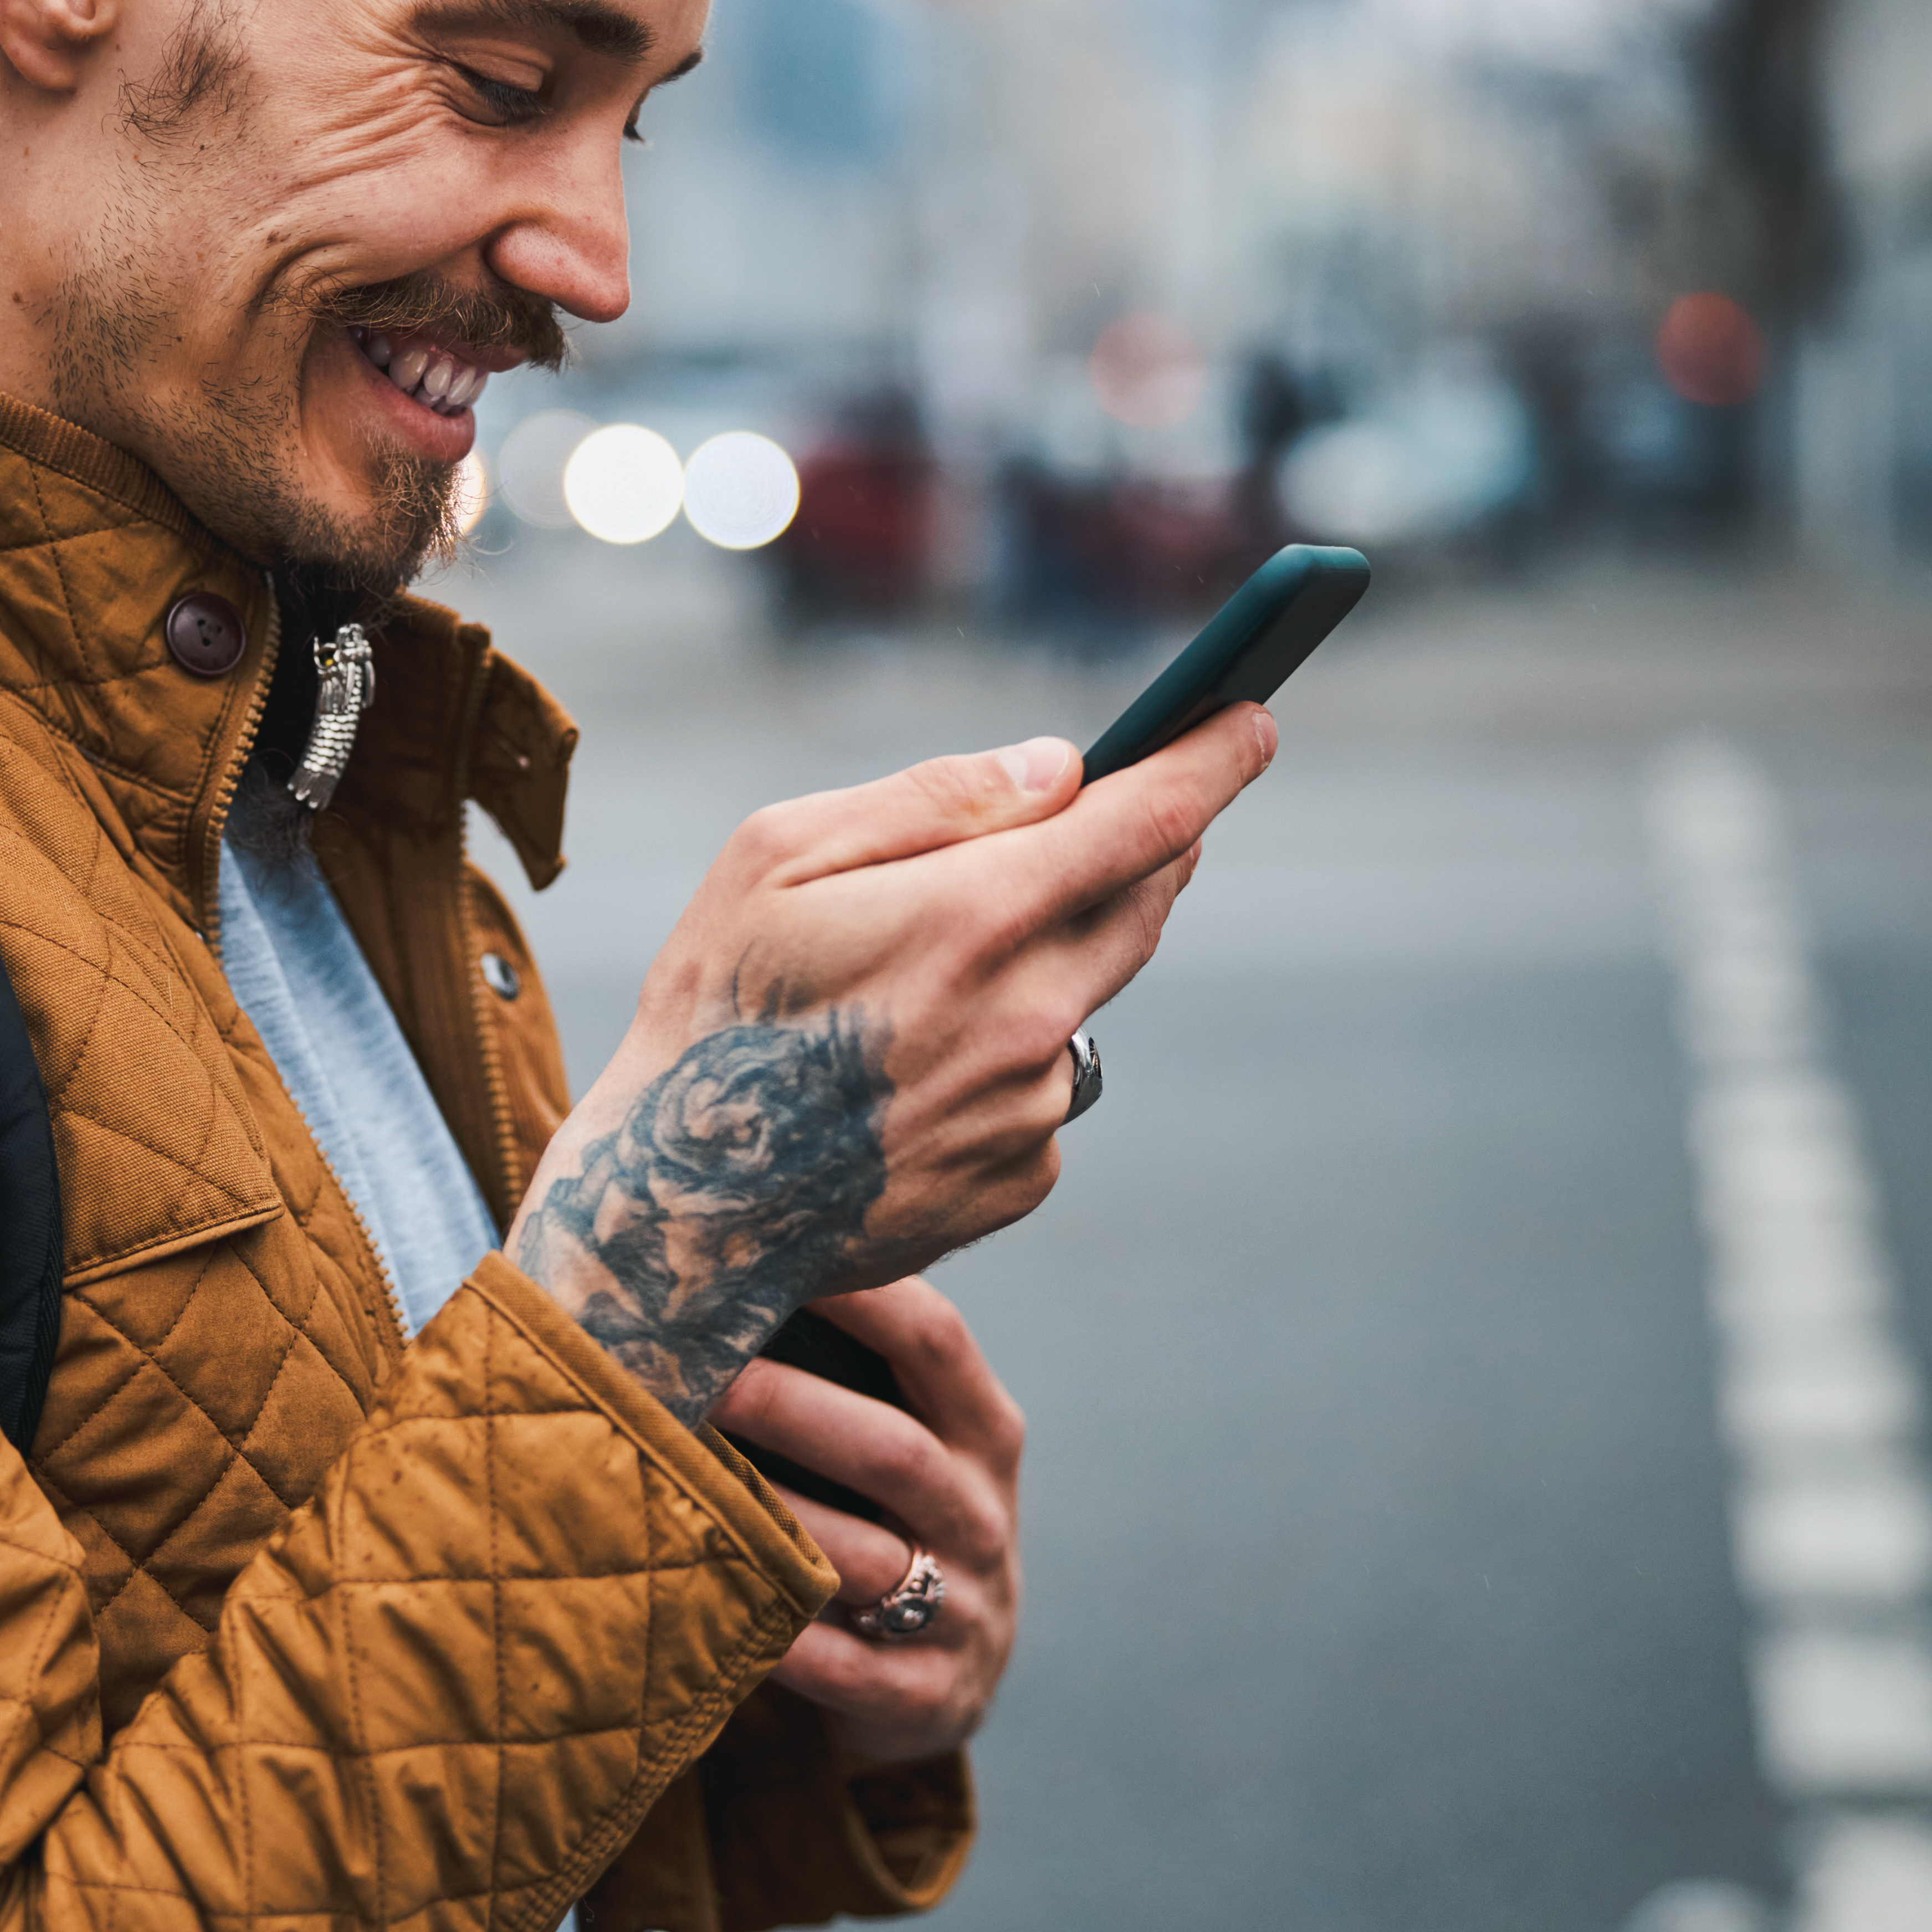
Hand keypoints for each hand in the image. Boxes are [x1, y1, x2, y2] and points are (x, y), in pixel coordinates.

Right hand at [514, 705, 1274, 1422]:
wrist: (679, 1214)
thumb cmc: (709, 1010)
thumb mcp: (775, 856)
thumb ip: (933, 798)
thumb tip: (1060, 767)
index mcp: (975, 916)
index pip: (1148, 819)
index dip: (1213, 759)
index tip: (1252, 718)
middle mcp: (1029, 1015)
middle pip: (1144, 901)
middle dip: (1143, 845)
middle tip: (1107, 816)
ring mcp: (1033, 1105)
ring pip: (1082, 996)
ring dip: (1041, 963)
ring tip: (913, 989)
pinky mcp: (1021, 1175)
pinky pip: (1042, 1088)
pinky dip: (1000, 1060)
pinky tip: (903, 1077)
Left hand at [709, 1279, 1022, 1767]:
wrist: (944, 1681)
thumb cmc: (889, 1521)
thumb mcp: (905, 1445)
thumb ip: (849, 1370)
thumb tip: (716, 1275)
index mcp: (982, 1432)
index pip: (936, 1340)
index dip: (863, 1292)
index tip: (770, 1251)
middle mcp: (981, 1514)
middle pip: (894, 1451)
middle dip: (791, 1408)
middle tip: (697, 1375)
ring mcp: (965, 1610)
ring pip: (863, 1558)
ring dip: (772, 1519)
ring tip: (681, 1481)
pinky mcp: (928, 1696)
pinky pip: (847, 1667)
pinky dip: (782, 1641)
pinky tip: (713, 1604)